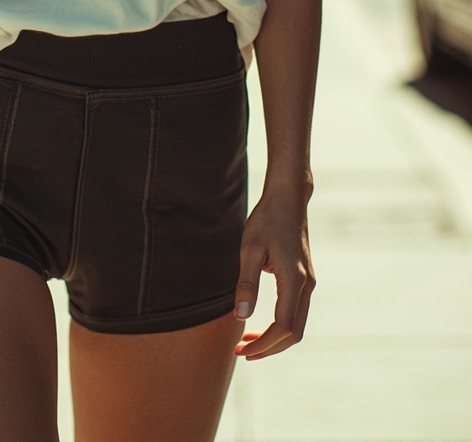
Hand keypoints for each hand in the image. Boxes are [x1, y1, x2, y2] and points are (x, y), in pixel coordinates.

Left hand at [232, 185, 315, 359]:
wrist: (288, 198)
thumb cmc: (267, 220)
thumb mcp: (249, 249)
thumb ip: (246, 284)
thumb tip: (241, 317)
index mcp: (294, 280)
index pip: (283, 326)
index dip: (263, 344)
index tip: (242, 350)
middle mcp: (306, 285)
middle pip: (294, 333)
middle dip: (269, 348)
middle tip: (242, 352)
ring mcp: (308, 282)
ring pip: (297, 324)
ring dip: (275, 338)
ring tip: (247, 342)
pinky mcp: (304, 278)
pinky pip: (296, 312)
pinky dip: (280, 325)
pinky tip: (261, 324)